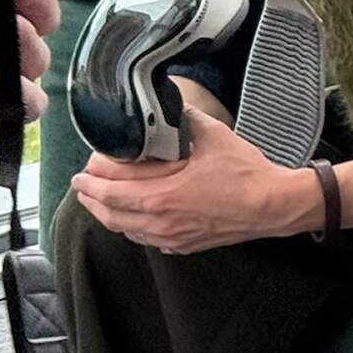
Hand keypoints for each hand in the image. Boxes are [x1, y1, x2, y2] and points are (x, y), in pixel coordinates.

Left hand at [70, 108, 317, 254]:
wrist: (272, 205)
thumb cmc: (246, 175)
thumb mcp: (215, 138)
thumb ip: (187, 120)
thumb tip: (173, 107)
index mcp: (162, 196)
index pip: (111, 193)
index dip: (90, 185)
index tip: (80, 176)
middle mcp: (161, 221)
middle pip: (111, 216)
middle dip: (92, 202)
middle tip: (84, 190)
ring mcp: (173, 237)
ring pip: (127, 231)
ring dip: (110, 217)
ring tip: (103, 204)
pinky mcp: (185, 245)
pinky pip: (148, 240)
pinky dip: (134, 229)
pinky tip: (136, 221)